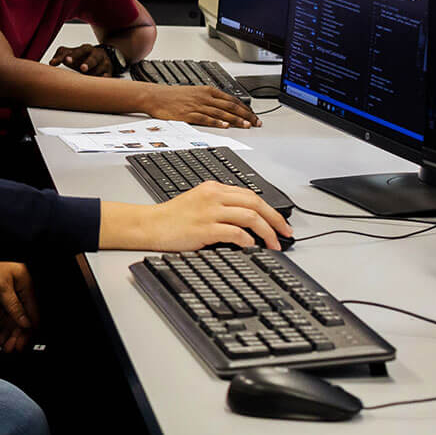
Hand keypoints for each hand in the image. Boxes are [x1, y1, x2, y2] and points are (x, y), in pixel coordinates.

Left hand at [0, 260, 37, 351]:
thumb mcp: (2, 286)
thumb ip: (14, 306)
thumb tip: (26, 324)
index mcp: (27, 289)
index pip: (33, 317)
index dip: (28, 334)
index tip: (21, 346)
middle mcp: (23, 290)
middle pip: (23, 318)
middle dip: (17, 335)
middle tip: (10, 349)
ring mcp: (13, 289)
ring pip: (14, 314)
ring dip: (9, 330)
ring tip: (2, 342)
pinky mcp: (4, 288)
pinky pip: (6, 307)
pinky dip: (2, 319)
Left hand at [50, 43, 115, 75]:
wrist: (101, 57)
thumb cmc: (81, 56)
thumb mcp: (71, 53)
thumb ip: (61, 56)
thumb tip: (51, 63)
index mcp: (86, 49)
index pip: (80, 50)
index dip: (74, 55)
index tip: (66, 60)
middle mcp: (97, 55)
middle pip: (94, 58)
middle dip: (88, 63)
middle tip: (82, 68)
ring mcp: (105, 63)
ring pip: (100, 70)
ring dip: (93, 74)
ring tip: (86, 79)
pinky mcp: (109, 72)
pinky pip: (108, 77)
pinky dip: (104, 80)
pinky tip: (99, 82)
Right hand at [141, 181, 291, 250]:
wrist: (149, 225)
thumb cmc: (171, 217)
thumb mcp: (198, 201)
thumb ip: (221, 205)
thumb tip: (248, 221)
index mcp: (213, 188)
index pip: (251, 194)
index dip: (271, 210)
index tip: (280, 223)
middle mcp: (213, 196)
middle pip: (256, 203)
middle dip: (276, 220)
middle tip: (286, 234)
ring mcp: (209, 212)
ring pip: (250, 216)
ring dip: (267, 232)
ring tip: (273, 245)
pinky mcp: (204, 228)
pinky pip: (235, 233)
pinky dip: (248, 241)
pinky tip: (251, 247)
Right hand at [142, 83, 258, 128]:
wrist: (155, 96)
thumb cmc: (173, 96)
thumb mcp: (195, 92)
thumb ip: (210, 99)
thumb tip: (226, 106)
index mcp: (207, 91)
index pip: (232, 99)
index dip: (245, 108)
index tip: (254, 115)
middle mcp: (204, 97)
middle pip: (230, 106)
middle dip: (245, 115)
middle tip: (256, 122)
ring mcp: (196, 106)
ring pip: (221, 113)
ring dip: (235, 119)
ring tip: (246, 125)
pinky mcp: (188, 114)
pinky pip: (206, 118)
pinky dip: (217, 122)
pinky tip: (225, 125)